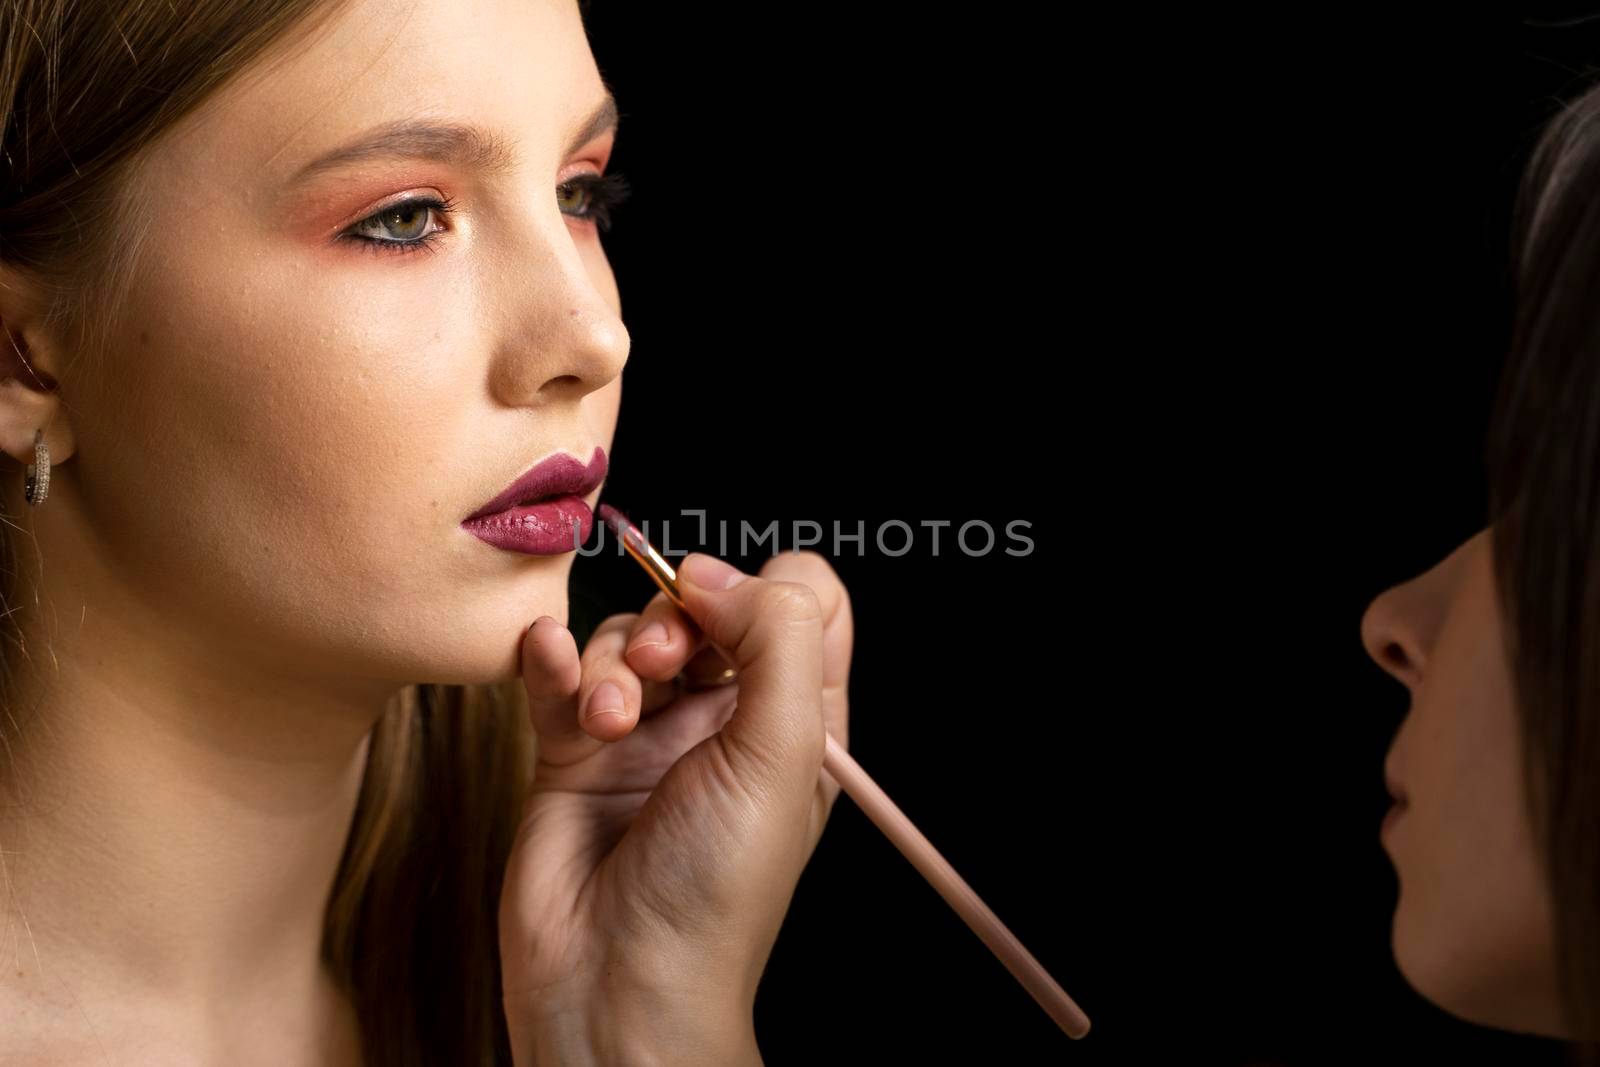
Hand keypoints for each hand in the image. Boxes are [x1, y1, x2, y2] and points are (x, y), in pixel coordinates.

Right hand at [499, 549, 853, 1066]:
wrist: (614, 984)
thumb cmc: (714, 892)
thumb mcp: (782, 756)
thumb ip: (775, 639)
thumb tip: (720, 572)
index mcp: (794, 720)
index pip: (798, 605)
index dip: (762, 589)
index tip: (727, 614)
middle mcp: (723, 719)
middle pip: (703, 605)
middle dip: (676, 617)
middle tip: (665, 662)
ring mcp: (646, 733)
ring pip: (628, 635)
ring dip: (613, 659)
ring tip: (608, 719)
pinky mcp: (572, 751)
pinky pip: (560, 670)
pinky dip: (551, 659)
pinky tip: (550, 672)